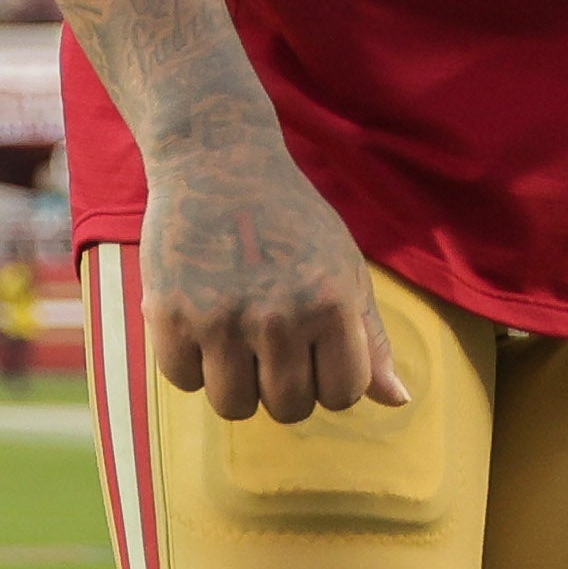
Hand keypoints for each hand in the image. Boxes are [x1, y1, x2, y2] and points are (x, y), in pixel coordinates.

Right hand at [141, 132, 407, 423]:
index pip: (342, 394)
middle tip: (270, 339)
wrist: (216, 160)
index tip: (314, 349)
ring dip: (236, 381)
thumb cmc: (291, 220)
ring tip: (235, 334)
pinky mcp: (169, 314)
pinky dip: (190, 361)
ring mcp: (221, 317)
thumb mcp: (344, 268)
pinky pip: (181, 381)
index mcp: (332, 303)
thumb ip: (372, 339)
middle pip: (288, 408)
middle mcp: (279, 315)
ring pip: (234, 405)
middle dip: (283, 385)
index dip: (329, 379)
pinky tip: (199, 319)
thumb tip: (398, 402)